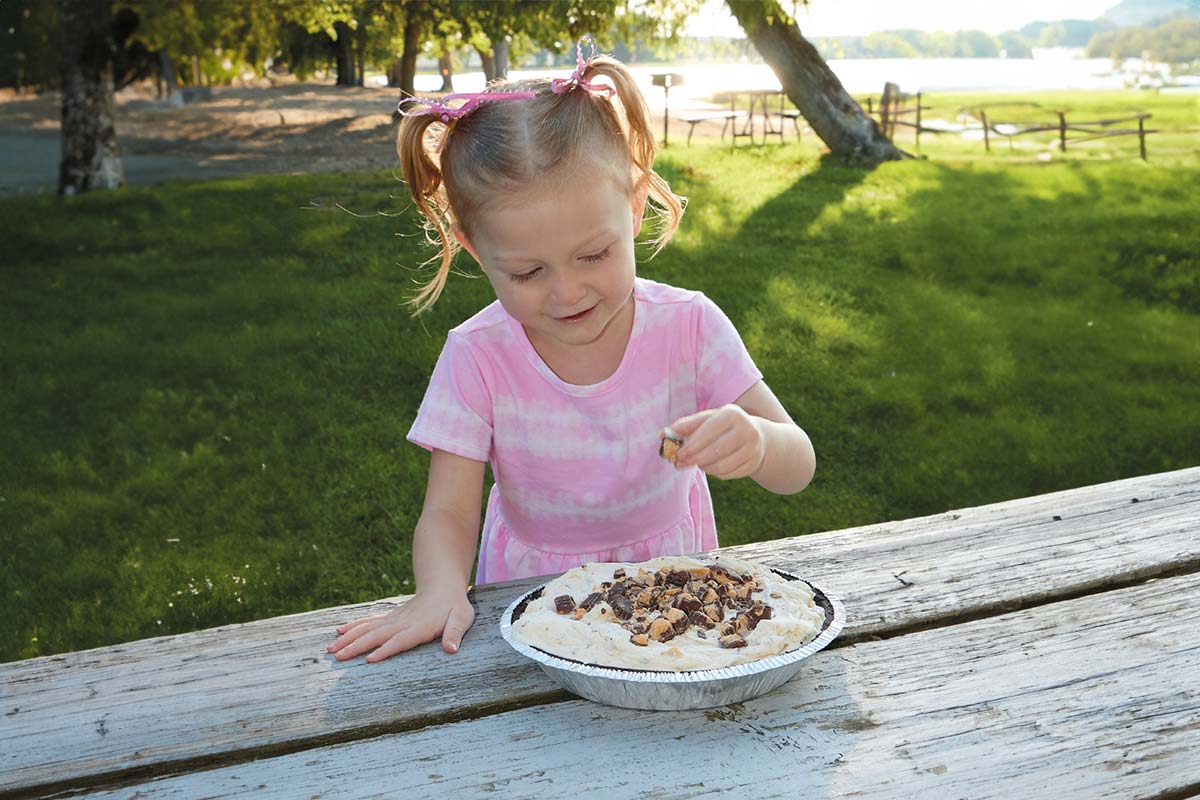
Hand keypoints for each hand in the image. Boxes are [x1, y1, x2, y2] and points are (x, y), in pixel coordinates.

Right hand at [326, 589, 474, 662]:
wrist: (442, 584)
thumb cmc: (454, 606)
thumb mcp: (462, 618)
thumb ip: (455, 633)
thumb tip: (451, 649)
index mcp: (420, 626)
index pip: (401, 639)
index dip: (386, 649)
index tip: (369, 659)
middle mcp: (403, 622)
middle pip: (377, 635)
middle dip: (357, 646)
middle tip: (338, 657)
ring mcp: (394, 619)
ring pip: (368, 628)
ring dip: (349, 638)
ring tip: (331, 649)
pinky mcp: (389, 618)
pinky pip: (369, 622)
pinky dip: (353, 626)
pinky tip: (339, 631)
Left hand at [665, 404, 765, 479]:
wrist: (756, 435)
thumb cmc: (723, 426)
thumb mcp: (707, 419)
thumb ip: (686, 426)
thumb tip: (663, 434)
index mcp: (733, 414)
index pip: (709, 432)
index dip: (692, 445)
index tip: (678, 455)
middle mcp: (747, 430)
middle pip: (716, 451)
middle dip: (694, 459)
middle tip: (679, 464)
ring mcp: (753, 449)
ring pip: (721, 466)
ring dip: (703, 467)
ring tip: (695, 464)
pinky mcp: (753, 464)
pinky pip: (728, 474)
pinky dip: (714, 473)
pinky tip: (709, 467)